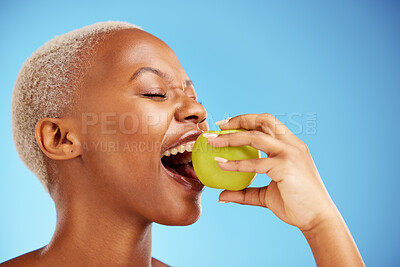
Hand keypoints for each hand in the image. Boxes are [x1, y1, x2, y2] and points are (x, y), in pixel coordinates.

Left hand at [206, 113, 336, 231]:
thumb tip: (221, 196)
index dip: (247, 120)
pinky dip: (236, 163)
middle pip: (263, 121)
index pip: (268, 123)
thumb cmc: (295, 205)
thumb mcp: (266, 194)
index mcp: (291, 146)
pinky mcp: (285, 167)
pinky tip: (221, 164)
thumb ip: (245, 192)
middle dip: (239, 120)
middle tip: (217, 128)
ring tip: (212, 141)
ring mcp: (290, 154)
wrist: (317, 219)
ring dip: (231, 137)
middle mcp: (292, 145)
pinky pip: (255, 163)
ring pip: (255, 137)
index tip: (226, 124)